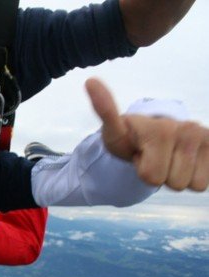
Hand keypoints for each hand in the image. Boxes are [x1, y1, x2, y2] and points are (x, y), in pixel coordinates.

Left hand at [86, 77, 208, 191]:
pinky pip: (207, 183)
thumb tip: (89, 80)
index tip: (139, 152)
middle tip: (154, 157)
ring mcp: (205, 137)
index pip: (152, 177)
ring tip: (168, 158)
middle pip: (174, 184)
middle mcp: (189, 129)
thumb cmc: (131, 136)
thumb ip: (105, 110)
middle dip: (161, 175)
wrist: (153, 134)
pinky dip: (196, 177)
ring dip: (178, 176)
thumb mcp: (114, 130)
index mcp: (161, 129)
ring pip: (193, 185)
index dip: (143, 171)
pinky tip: (186, 162)